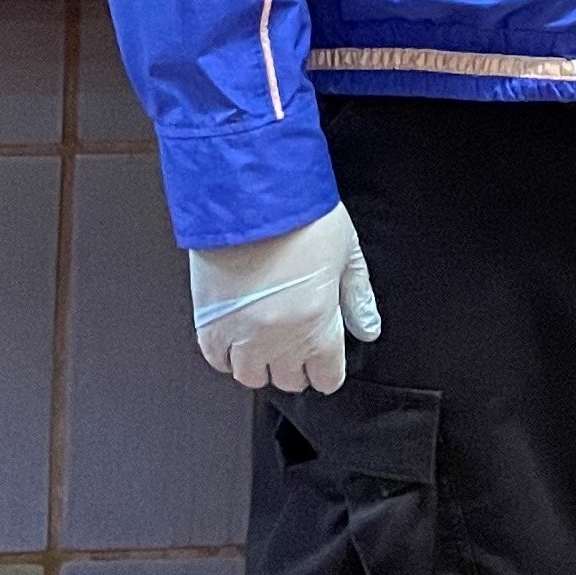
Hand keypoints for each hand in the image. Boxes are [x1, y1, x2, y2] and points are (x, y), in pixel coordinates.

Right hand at [187, 199, 382, 393]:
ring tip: (266, 341)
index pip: (326, 376)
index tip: (326, 360)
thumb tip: (367, 329)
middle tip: (298, 343)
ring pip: (251, 376)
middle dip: (297, 365)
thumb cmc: (300, 217)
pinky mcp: (208, 321)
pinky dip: (227, 353)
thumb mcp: (346, 253)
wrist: (250, 195)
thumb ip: (357, 297)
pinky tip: (237, 335)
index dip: (328, 369)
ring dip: (261, 363)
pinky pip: (216, 359)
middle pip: (289, 379)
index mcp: (317, 325)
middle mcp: (278, 339)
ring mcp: (240, 334)